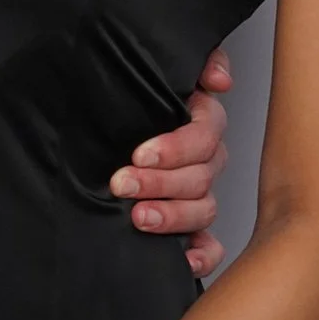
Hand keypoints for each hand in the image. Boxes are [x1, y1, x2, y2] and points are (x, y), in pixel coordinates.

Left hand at [110, 45, 234, 276]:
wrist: (99, 120)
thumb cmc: (132, 94)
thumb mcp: (155, 65)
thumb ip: (197, 60)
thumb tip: (219, 80)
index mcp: (200, 121)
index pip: (203, 136)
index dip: (174, 148)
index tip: (139, 154)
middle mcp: (204, 159)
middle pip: (200, 177)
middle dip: (160, 183)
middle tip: (123, 184)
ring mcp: (198, 193)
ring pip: (203, 210)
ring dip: (172, 216)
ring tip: (138, 218)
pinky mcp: (189, 225)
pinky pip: (209, 245)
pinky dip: (200, 254)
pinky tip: (181, 259)